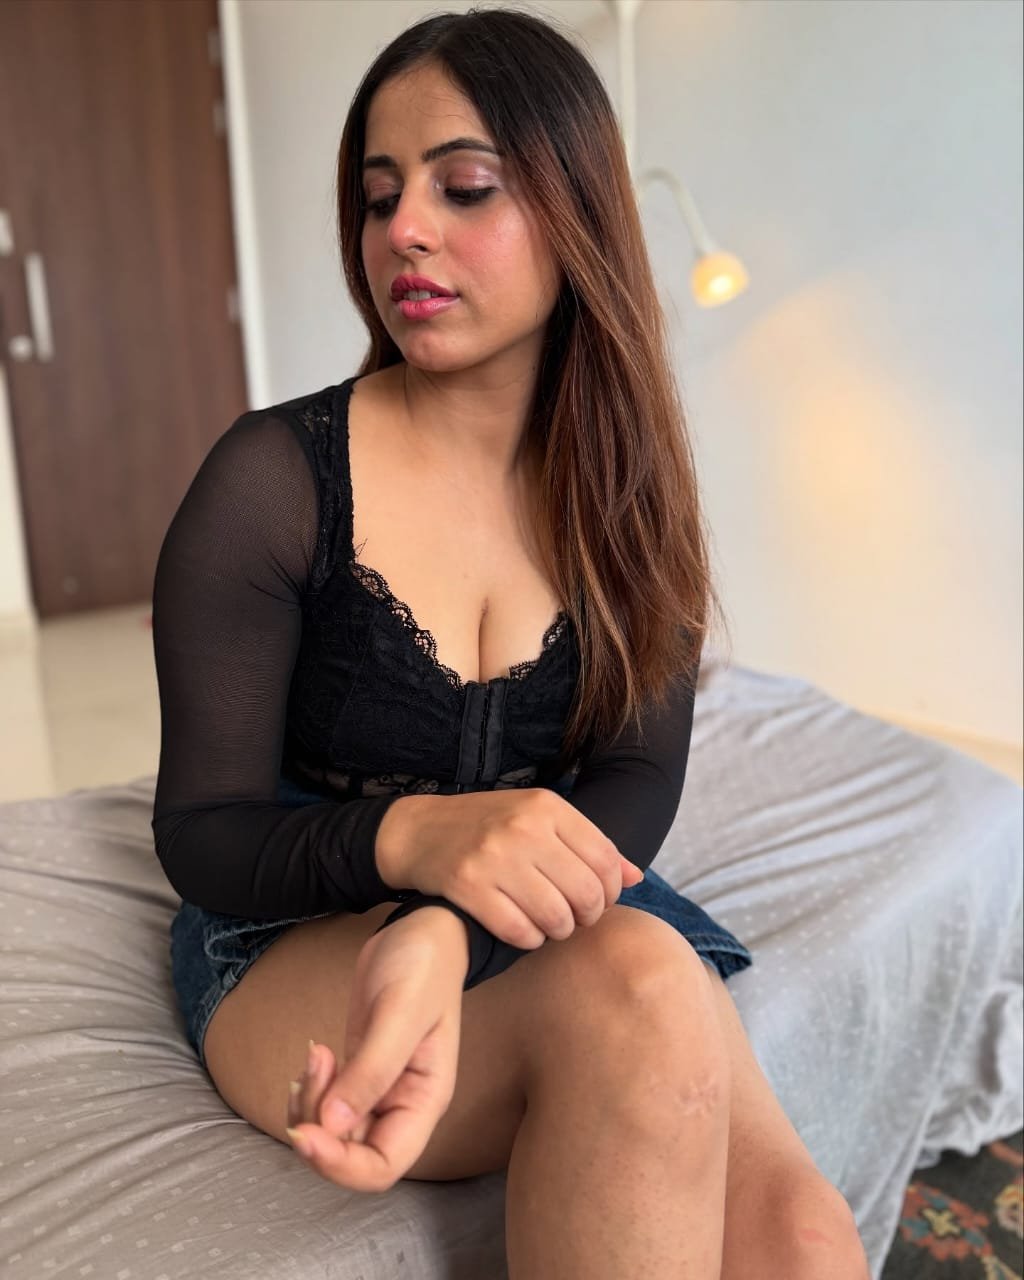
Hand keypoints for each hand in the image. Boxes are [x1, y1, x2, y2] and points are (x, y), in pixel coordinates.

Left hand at [284, 908, 465, 1190]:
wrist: (421, 930)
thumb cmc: (423, 966)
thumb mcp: (399, 1013)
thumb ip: (370, 1070)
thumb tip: (332, 1126)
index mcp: (425, 1100)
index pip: (383, 1166)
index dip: (341, 1163)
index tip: (306, 1132)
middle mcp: (403, 1105)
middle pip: (352, 1155)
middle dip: (319, 1129)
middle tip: (311, 1074)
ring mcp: (380, 1091)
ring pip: (334, 1133)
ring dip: (311, 1108)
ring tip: (316, 1055)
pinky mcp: (359, 1073)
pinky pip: (328, 1107)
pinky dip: (310, 1094)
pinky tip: (312, 1061)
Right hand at [378, 788, 643, 950]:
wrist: (419, 831)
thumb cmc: (488, 827)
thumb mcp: (539, 820)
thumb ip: (587, 845)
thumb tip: (635, 877)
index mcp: (547, 806)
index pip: (605, 860)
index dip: (610, 892)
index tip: (596, 900)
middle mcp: (523, 827)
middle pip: (585, 893)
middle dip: (586, 917)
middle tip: (573, 919)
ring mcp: (493, 856)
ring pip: (555, 916)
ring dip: (557, 932)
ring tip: (548, 926)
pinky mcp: (467, 885)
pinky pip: (518, 931)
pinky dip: (528, 940)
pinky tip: (523, 931)